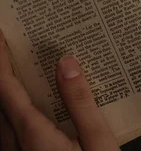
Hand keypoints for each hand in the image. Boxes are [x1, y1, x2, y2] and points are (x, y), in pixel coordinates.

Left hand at [0, 30, 118, 150]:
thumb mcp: (97, 140)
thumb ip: (80, 103)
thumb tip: (66, 63)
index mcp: (32, 132)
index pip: (7, 88)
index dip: (1, 60)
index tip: (3, 36)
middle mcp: (16, 143)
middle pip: (2, 100)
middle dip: (6, 72)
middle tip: (16, 49)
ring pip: (5, 117)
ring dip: (10, 93)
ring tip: (24, 74)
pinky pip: (11, 132)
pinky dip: (16, 111)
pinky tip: (34, 110)